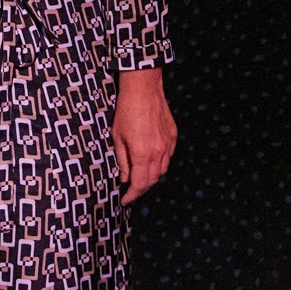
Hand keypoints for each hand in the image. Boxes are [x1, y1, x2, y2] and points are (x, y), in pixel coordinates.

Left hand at [112, 66, 176, 204]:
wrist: (144, 90)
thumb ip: (122, 160)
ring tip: (138, 177)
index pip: (139, 184)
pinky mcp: (173, 137)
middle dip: (140, 188)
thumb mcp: (117, 136)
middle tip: (129, 190)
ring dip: (150, 176)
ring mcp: (168, 145)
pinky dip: (159, 163)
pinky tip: (149, 161)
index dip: (131, 194)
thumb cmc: (125, 111)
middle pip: (152, 180)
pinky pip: (167, 157)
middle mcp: (159, 153)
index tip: (124, 199)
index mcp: (143, 154)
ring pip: (162, 170)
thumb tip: (124, 178)